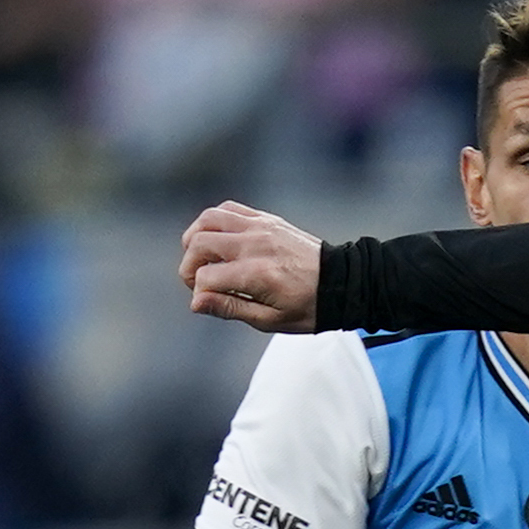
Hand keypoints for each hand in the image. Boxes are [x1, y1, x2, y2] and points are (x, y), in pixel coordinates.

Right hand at [180, 202, 321, 330]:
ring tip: (200, 257)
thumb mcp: (268, 320)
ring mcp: (260, 227)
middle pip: (199, 243)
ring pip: (208, 218)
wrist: (340, 282)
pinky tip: (217, 238)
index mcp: (256, 274)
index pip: (205, 277)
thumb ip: (229, 308)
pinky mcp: (265, 218)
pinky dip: (214, 221)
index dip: (198, 293)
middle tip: (198, 281)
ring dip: (195, 238)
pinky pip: (228, 208)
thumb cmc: (307, 307)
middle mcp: (255, 245)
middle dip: (189, 265)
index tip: (207, 301)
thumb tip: (196, 302)